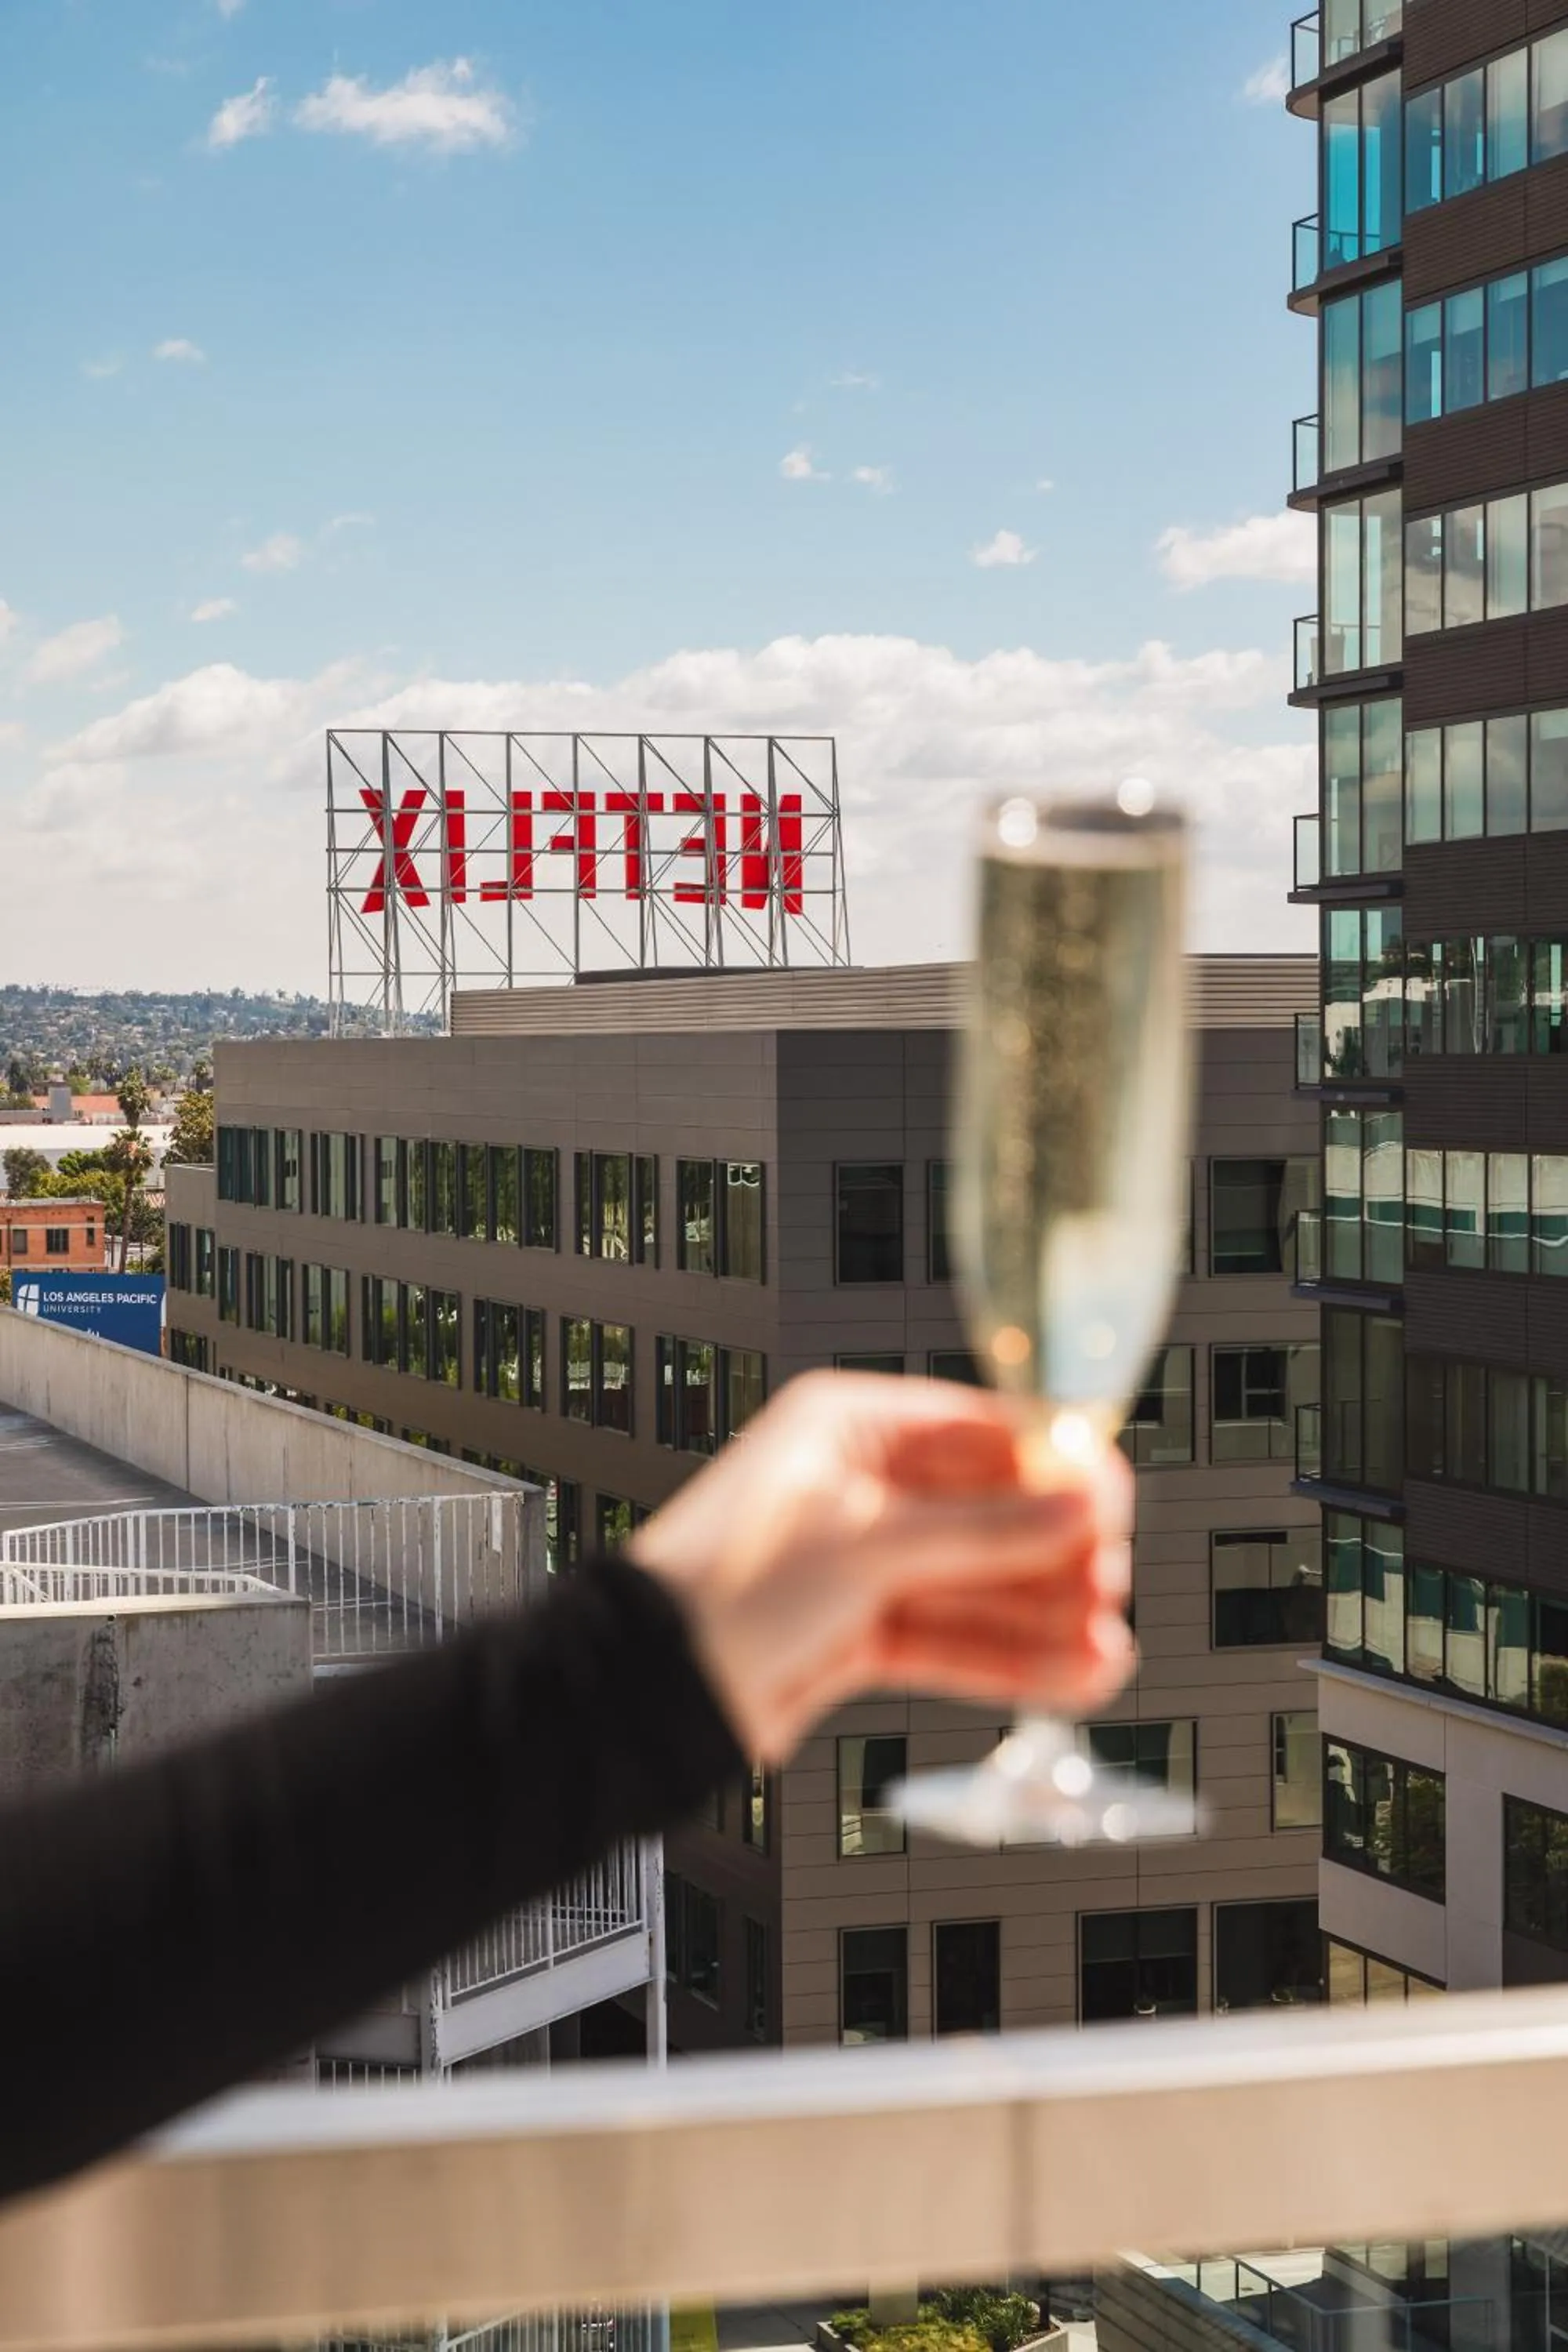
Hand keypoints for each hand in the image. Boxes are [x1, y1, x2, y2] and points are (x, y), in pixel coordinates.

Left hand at [627, 1370, 1134, 1762]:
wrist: (648, 1686)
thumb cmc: (722, 1583)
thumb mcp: (865, 1543)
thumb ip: (979, 1532)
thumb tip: (1076, 1507)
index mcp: (850, 1428)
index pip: (978, 1432)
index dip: (1052, 1467)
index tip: (1111, 1497)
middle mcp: (862, 1488)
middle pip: (987, 1513)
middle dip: (1053, 1550)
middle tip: (1109, 1579)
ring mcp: (864, 1563)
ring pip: (977, 1585)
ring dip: (1043, 1614)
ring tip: (1106, 1644)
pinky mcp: (862, 1632)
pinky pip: (954, 1639)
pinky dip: (1011, 1659)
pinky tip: (1072, 1673)